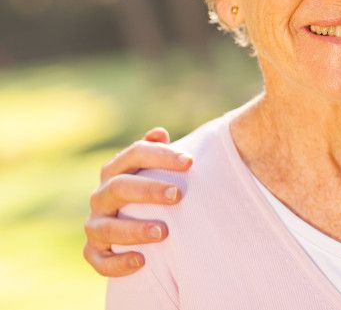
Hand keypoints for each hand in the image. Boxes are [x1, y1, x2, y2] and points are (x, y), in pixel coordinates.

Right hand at [82, 127, 191, 275]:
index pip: (135, 154)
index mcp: (116, 171)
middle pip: (119, 187)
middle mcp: (101, 196)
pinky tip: (141, 261)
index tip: (190, 162)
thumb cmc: (149, 190)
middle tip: (178, 195)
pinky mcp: (94, 250)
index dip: (161, 156)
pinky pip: (98, 259)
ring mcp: (95, 223)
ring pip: (106, 227)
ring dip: (134, 230)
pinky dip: (117, 263)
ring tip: (163, 232)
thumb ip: (157, 151)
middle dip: (148, 190)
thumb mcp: (154, 169)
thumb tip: (159, 133)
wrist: (130, 221)